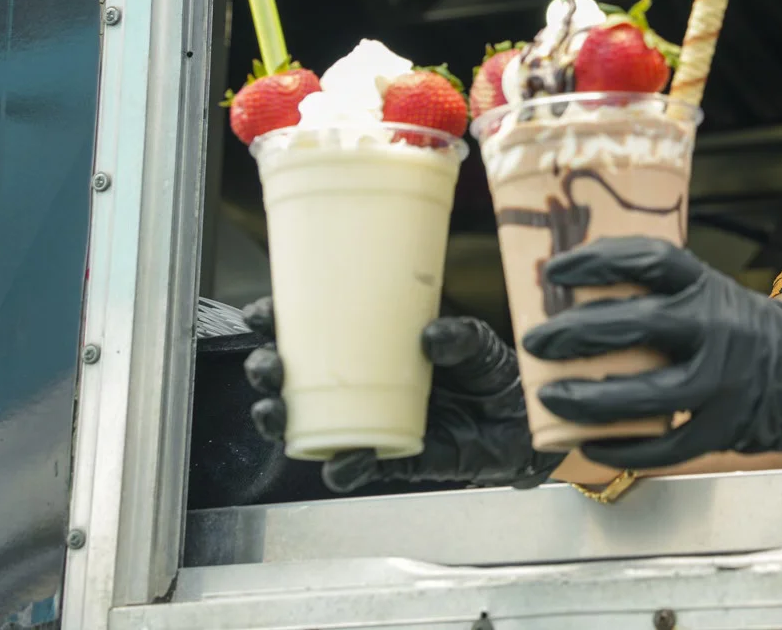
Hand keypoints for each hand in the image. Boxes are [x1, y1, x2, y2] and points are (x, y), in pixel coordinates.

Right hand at [242, 298, 563, 492]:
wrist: (521, 420)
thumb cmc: (491, 371)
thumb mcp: (479, 342)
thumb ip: (461, 336)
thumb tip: (431, 336)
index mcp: (370, 346)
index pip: (312, 331)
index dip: (277, 323)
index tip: (260, 314)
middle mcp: (360, 385)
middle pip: (292, 380)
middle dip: (266, 372)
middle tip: (266, 365)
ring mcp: (369, 422)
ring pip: (307, 426)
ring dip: (282, 420)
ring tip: (275, 410)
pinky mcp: (391, 458)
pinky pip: (353, 468)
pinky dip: (343, 465)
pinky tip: (343, 456)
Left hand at [520, 237, 781, 469]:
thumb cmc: (731, 326)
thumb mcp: (702, 293)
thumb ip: (651, 294)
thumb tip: (566, 298)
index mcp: (704, 285)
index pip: (650, 260)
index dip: (599, 262)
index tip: (554, 270)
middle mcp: (716, 327)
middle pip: (642, 325)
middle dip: (581, 333)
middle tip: (539, 340)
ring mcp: (723, 380)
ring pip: (652, 394)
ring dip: (594, 399)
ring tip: (552, 397)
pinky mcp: (724, 426)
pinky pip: (668, 446)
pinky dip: (624, 449)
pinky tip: (588, 445)